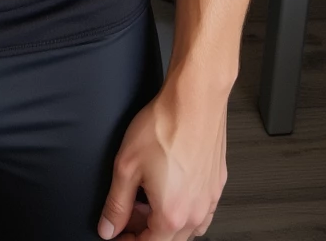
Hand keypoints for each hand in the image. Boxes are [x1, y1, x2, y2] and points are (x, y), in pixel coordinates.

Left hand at [97, 76, 227, 239]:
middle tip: (127, 213)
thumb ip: (116, 203)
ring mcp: (210, 199)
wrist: (195, 99)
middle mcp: (195, 213)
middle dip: (144, 231)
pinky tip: (171, 187)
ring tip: (147, 198)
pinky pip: (201, 210)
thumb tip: (109, 226)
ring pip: (187, 228)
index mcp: (172, 215)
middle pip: (167, 239)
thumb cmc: (166, 125)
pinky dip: (184, 208)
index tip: (116, 233)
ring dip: (165, 221)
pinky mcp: (217, 183)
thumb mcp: (127, 166)